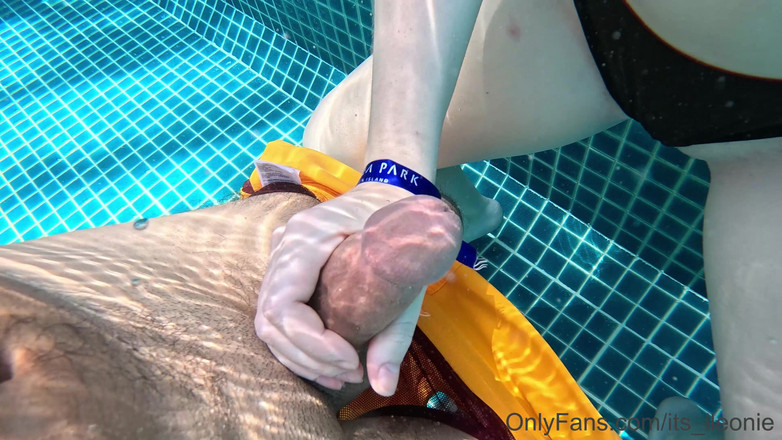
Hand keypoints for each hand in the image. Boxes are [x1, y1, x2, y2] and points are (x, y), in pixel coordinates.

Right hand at [255, 182, 416, 391]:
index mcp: (308, 237)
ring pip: (268, 321)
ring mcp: (281, 253)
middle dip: (309, 357)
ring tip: (342, 374)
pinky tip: (327, 364)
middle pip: (270, 319)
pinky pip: (278, 313)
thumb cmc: (404, 223)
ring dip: (302, 357)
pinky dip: (298, 344)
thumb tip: (383, 387)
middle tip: (351, 373)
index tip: (351, 360)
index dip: (311, 343)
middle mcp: (285, 244)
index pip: (284, 304)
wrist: (393, 190)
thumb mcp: (408, 274)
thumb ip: (394, 332)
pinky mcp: (287, 267)